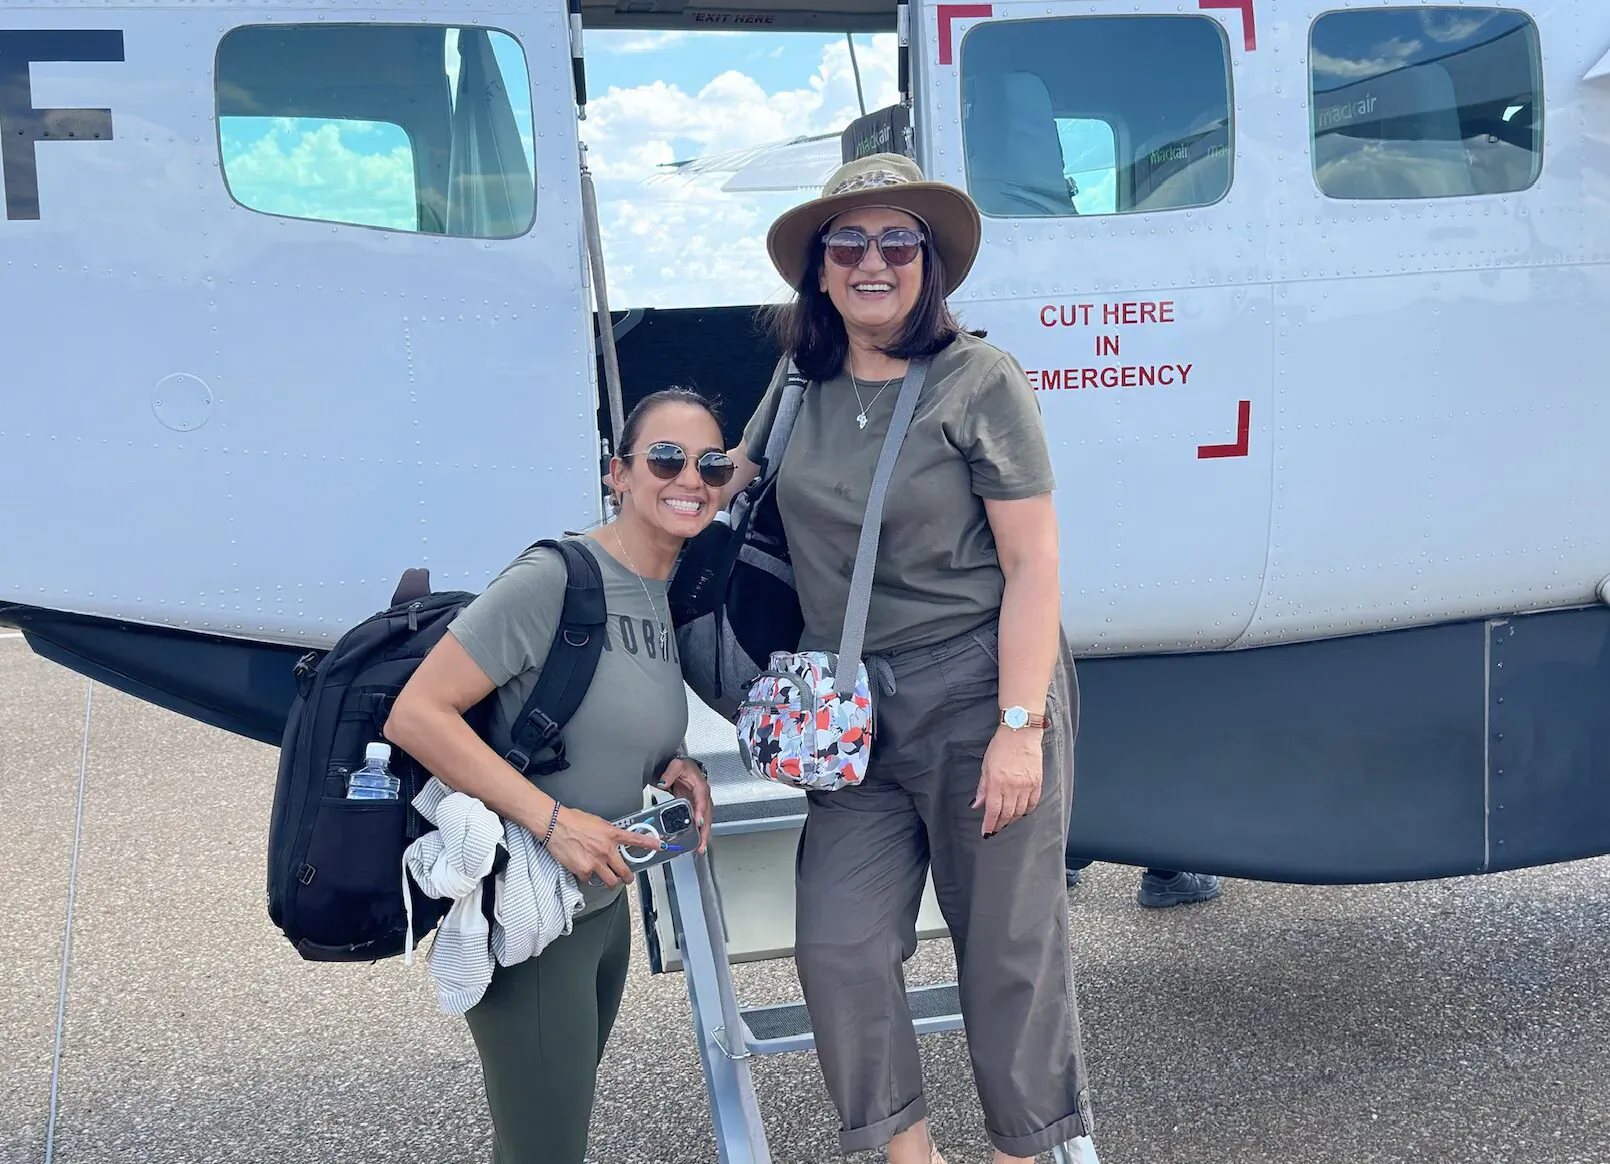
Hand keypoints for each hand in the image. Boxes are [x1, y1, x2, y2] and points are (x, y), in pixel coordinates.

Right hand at [545, 806, 665, 887]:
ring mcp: (596, 862)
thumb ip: (608, 833)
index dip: (650, 844)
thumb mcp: (597, 823)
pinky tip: (583, 871)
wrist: (556, 825)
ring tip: (609, 881)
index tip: (660, 846)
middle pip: (624, 871)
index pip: (635, 839)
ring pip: (611, 881)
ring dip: (611, 883)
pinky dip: (587, 877)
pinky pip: (589, 880)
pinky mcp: (584, 870)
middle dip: (627, 878)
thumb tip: (612, 840)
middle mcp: (607, 850)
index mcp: (612, 834)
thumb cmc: (573, 820)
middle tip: (627, 879)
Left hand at [657, 756, 712, 853]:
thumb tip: (663, 783)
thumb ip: (669, 774)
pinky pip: (699, 822)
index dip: (701, 811)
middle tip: (702, 844)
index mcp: (700, 786)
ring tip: (700, 848)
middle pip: (707, 815)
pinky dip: (699, 832)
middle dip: (705, 831)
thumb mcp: (676, 765)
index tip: (699, 821)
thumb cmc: (682, 766)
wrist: (683, 767)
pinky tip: (696, 842)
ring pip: (705, 821)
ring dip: (704, 835)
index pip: (702, 799)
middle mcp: (703, 796)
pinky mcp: (695, 808)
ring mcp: (700, 804)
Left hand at [973, 726, 1043, 835]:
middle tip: (995, 828)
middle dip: (999, 824)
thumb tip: (977, 804)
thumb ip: (982, 787)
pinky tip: (1021, 812)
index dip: (989, 825)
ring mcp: (1026, 786)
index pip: (992, 811)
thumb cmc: (1001, 746)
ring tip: (1006, 820)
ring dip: (1012, 819)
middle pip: (1007, 814)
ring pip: (1020, 811)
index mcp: (997, 783)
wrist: (1020, 732)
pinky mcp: (1037, 782)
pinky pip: (1033, 803)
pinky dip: (1026, 810)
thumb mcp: (986, 766)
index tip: (986, 832)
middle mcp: (1012, 787)